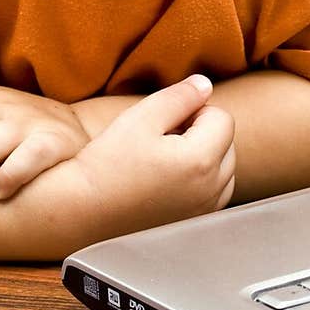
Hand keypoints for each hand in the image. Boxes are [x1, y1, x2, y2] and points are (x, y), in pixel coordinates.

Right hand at [73, 75, 235, 234]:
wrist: (82, 211)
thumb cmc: (107, 164)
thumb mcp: (141, 117)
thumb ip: (180, 96)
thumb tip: (205, 85)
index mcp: (201, 160)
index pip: (223, 118)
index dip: (195, 110)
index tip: (166, 120)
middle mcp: (210, 190)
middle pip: (227, 144)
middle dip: (203, 133)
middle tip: (163, 137)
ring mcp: (203, 211)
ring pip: (224, 169)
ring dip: (205, 156)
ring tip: (165, 158)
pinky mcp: (192, 224)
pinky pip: (213, 194)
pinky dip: (200, 181)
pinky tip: (167, 179)